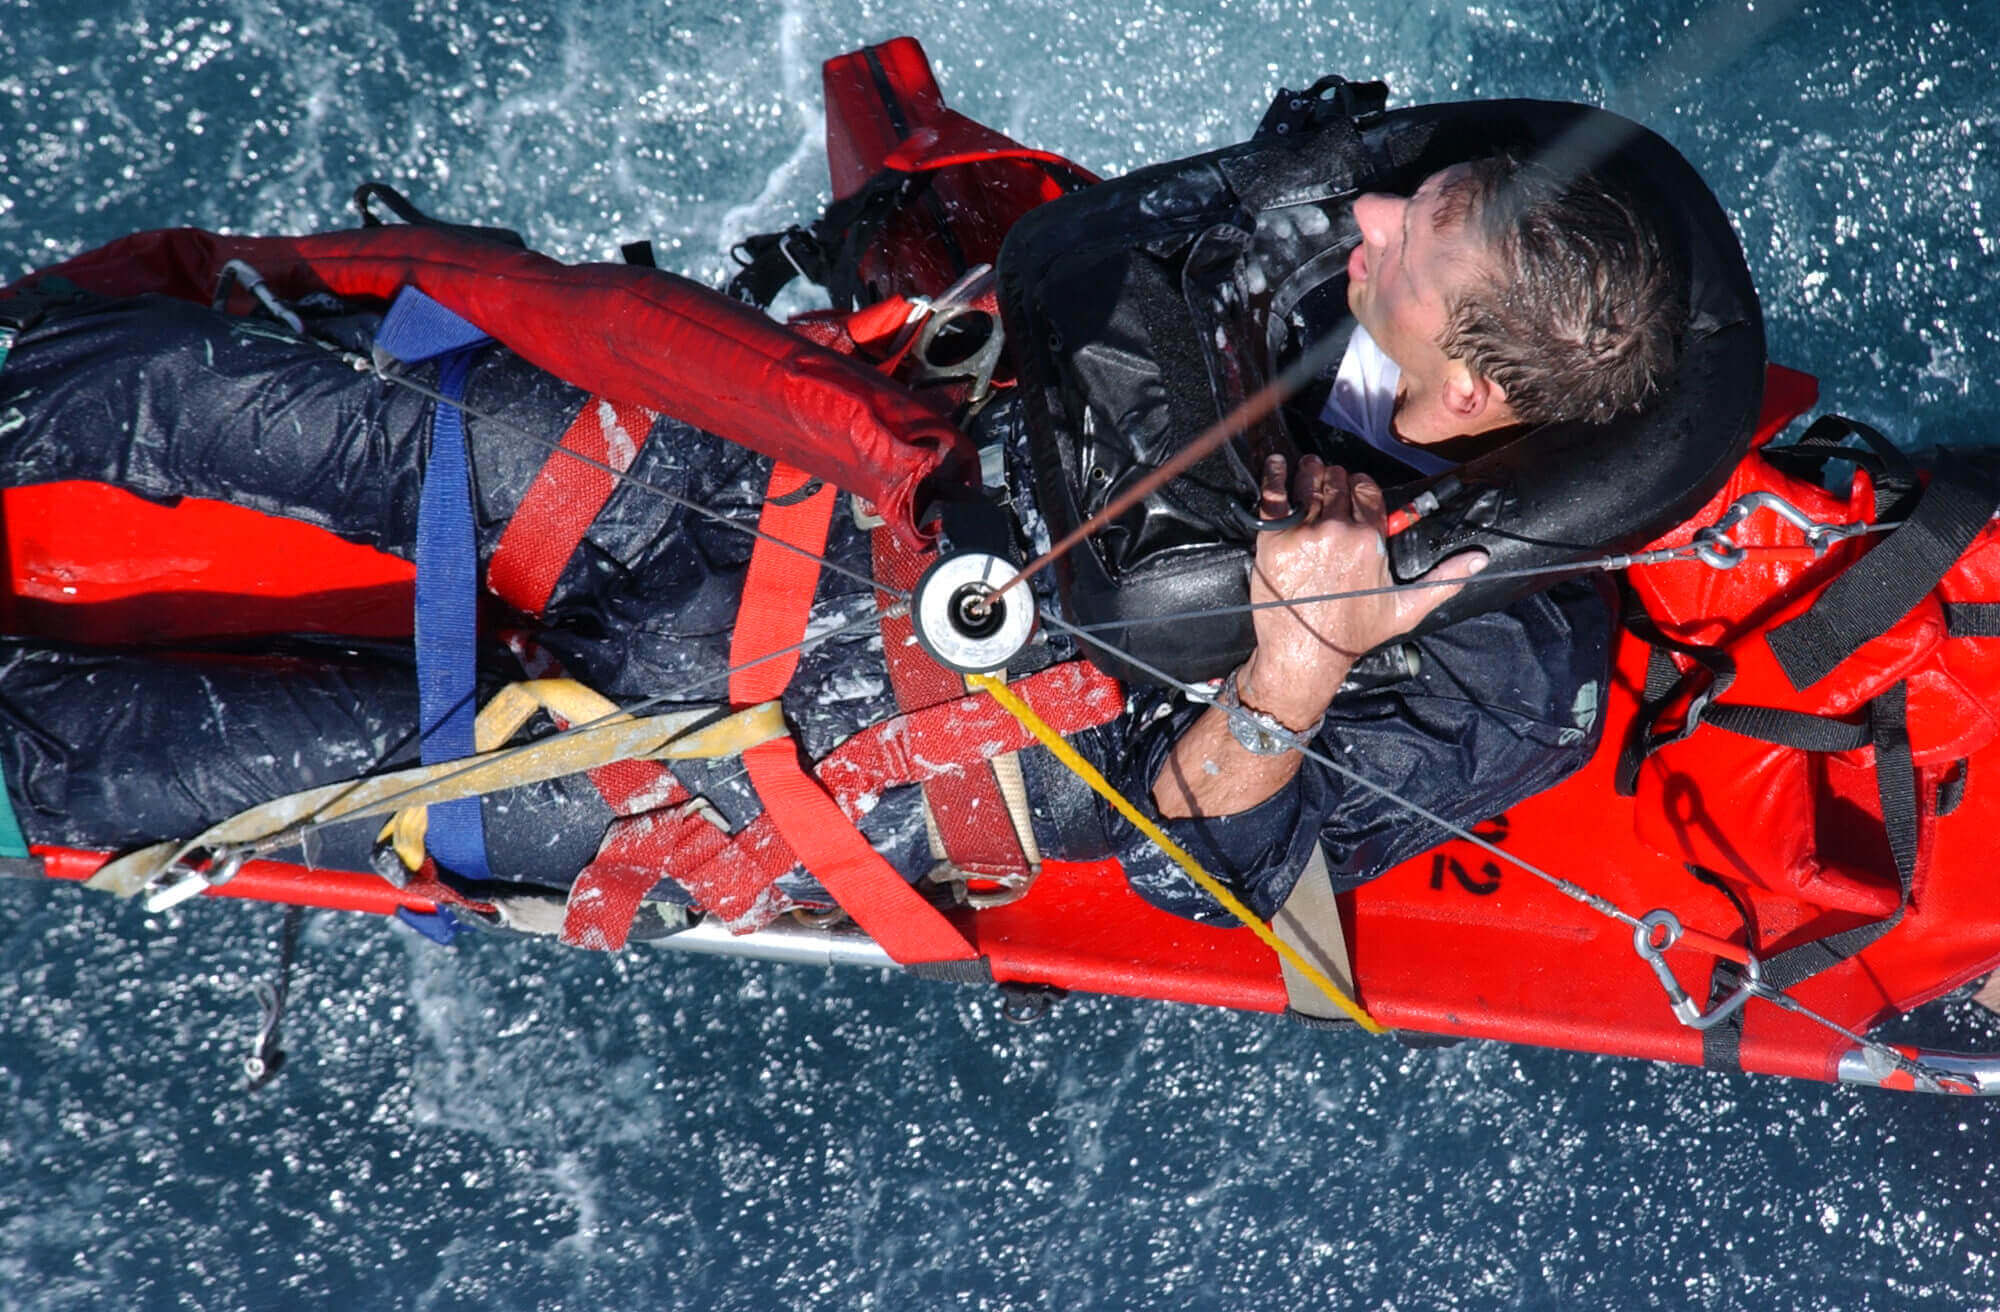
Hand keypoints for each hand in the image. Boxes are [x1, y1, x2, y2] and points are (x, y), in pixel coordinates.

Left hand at [1239, 454, 1485, 724]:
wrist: (1306, 653)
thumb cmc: (1354, 633)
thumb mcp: (1406, 608)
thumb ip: (1444, 580)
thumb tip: (1481, 559)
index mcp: (1370, 539)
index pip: (1367, 490)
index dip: (1360, 486)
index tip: (1354, 488)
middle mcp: (1338, 530)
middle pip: (1337, 483)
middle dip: (1334, 478)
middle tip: (1327, 479)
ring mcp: (1303, 532)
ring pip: (1308, 483)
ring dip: (1308, 472)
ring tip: (1307, 468)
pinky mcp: (1272, 539)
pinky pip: (1273, 495)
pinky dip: (1273, 474)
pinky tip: (1275, 463)